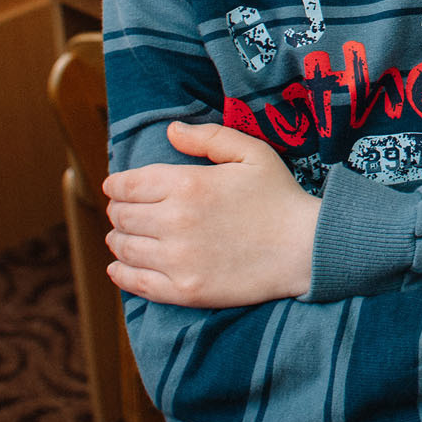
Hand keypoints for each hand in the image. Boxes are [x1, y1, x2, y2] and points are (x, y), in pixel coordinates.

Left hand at [104, 121, 318, 307]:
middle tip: (121, 211)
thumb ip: (208, 137)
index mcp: (188, 184)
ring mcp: (178, 259)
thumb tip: (170, 131)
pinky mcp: (184, 290)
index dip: (116, 184)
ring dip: (117, 239)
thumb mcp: (252, 153)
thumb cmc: (280, 196)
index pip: (129, 184)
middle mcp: (175, 221)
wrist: (305, 248)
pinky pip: (136, 282)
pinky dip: (121, 273)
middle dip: (117, 210)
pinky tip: (119, 267)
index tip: (116, 186)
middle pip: (122, 216)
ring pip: (125, 248)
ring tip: (121, 236)